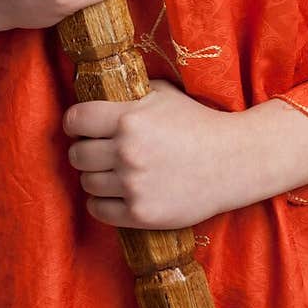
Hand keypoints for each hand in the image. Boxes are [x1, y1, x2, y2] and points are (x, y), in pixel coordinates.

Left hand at [63, 78, 240, 229]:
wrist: (231, 161)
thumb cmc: (197, 123)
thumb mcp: (163, 94)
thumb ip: (129, 95)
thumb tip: (98, 94)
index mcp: (128, 119)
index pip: (76, 120)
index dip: (75, 122)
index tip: (80, 126)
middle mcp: (126, 152)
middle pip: (77, 154)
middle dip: (85, 150)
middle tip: (98, 150)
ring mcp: (132, 185)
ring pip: (87, 182)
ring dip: (95, 176)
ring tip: (112, 172)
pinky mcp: (140, 213)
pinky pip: (98, 210)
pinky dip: (102, 202)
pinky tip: (116, 193)